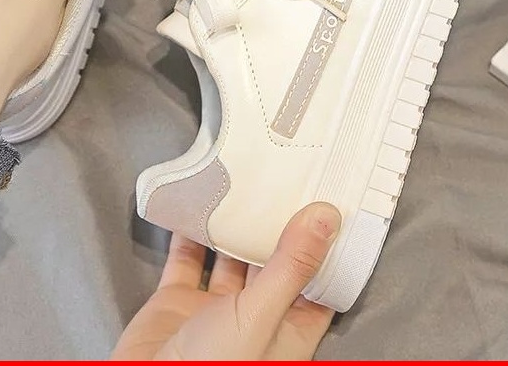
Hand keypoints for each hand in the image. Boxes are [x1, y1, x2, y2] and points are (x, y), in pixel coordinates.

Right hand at [112, 202, 341, 360]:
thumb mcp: (261, 315)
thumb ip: (291, 265)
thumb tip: (328, 214)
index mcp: (289, 331)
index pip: (318, 281)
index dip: (325, 243)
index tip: (330, 199)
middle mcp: (255, 318)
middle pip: (274, 263)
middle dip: (279, 225)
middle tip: (287, 176)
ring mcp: (214, 310)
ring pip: (230, 257)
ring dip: (235, 225)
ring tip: (245, 181)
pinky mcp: (177, 302)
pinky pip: (186, 258)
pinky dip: (189, 231)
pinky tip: (197, 200)